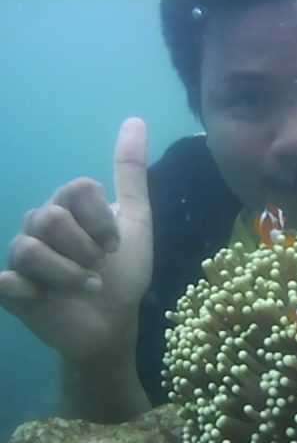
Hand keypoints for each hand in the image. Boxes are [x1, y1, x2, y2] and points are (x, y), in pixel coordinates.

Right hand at [0, 118, 152, 362]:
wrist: (114, 321)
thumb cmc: (125, 272)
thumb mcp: (137, 221)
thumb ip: (131, 174)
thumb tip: (136, 121)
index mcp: (67, 206)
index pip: (78, 189)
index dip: (102, 222)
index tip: (116, 245)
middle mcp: (38, 224)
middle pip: (52, 218)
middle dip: (87, 250)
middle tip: (98, 268)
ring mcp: (20, 256)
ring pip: (29, 249)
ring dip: (70, 275)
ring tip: (84, 287)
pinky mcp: (9, 289)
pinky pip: (7, 281)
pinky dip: (35, 292)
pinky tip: (49, 299)